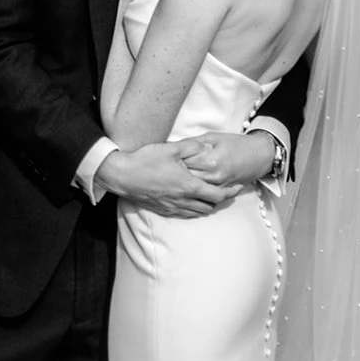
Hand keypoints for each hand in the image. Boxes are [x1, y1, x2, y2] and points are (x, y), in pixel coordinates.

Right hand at [96, 142, 238, 217]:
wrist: (122, 176)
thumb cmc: (146, 161)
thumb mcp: (171, 148)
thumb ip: (192, 147)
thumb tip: (206, 146)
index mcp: (188, 186)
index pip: (217, 195)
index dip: (230, 192)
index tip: (237, 187)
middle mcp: (183, 200)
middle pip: (210, 206)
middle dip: (221, 199)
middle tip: (227, 190)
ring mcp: (173, 207)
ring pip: (198, 212)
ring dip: (208, 205)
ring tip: (212, 196)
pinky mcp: (164, 210)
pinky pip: (185, 214)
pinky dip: (195, 209)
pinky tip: (194, 202)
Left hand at [178, 130, 274, 187]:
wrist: (259, 156)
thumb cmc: (237, 144)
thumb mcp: (213, 137)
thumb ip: (193, 142)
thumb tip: (174, 145)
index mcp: (211, 159)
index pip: (185, 162)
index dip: (174, 160)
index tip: (168, 157)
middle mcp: (214, 175)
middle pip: (187, 177)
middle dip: (178, 172)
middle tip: (170, 168)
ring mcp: (218, 186)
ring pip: (194, 188)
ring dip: (185, 182)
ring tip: (178, 176)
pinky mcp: (221, 191)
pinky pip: (204, 194)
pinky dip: (196, 190)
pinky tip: (190, 184)